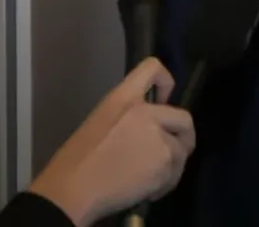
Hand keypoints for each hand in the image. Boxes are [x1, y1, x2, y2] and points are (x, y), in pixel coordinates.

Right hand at [29, 58, 195, 224]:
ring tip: (149, 181)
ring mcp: (159, 137)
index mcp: (124, 98)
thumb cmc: (76, 161)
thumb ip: (129, 120)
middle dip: (183, 138)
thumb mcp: (100, 123)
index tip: (163, 100)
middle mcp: (147, 113)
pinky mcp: (165, 162)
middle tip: (169, 153)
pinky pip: (174, 173)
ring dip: (170, 167)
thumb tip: (148, 134)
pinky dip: (165, 184)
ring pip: (180, 152)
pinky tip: (147, 192)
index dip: (165, 82)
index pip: (151, 68)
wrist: (75, 189)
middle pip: (184, 118)